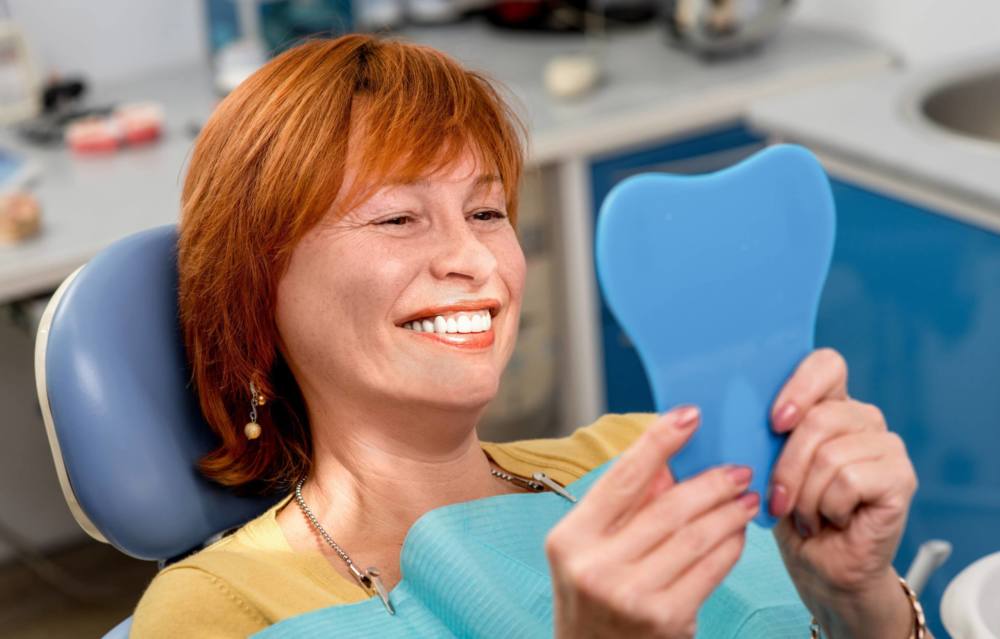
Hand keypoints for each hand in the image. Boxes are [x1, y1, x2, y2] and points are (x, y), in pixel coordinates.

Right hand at [545, 406, 759, 638]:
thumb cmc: (594, 596)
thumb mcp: (592, 549)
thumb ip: (626, 506)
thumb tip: (673, 460)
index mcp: (570, 538)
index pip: (622, 478)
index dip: (659, 442)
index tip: (690, 415)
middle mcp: (595, 566)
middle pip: (667, 508)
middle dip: (710, 482)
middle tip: (738, 469)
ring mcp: (630, 595)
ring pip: (695, 537)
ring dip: (728, 512)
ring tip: (746, 498)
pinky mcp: (665, 620)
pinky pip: (709, 569)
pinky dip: (730, 546)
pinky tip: (738, 533)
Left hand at [767, 348, 918, 638]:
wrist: (820, 567)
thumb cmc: (790, 513)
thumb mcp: (766, 465)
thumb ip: (762, 432)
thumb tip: (729, 412)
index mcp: (830, 404)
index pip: (826, 365)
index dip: (799, 386)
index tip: (774, 422)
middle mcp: (863, 418)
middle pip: (820, 418)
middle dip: (787, 466)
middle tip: (780, 500)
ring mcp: (887, 446)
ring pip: (830, 454)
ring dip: (806, 496)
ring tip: (808, 515)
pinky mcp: (900, 477)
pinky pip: (850, 479)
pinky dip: (830, 507)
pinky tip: (835, 520)